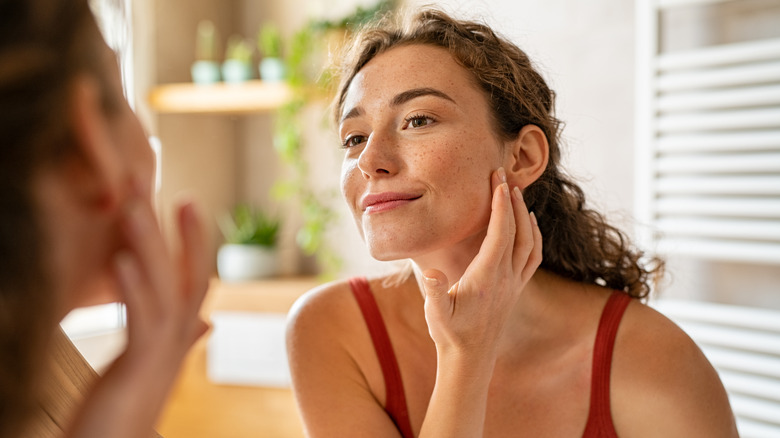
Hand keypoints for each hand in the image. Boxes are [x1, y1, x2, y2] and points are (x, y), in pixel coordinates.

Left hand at [66, 179, 209, 437]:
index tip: (186, 199)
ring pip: (163, 289)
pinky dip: (134, 287)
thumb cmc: (124, 412)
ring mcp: (162, 354)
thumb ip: (179, 337)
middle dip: (172, 228)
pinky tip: (123, 258)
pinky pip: (141, 321)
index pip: (192, 278)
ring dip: (149, 245)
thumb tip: (205, 320)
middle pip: (182, 274)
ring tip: (133, 205)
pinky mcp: (139, 368)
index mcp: (175, 335)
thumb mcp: (152, 364)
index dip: (193, 239)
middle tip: (154, 183)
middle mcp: (176, 341)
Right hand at [421, 167, 541, 357]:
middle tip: (503, 175)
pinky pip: (533, 256)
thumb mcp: (436, 314)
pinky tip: (529, 225)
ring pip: (530, 242)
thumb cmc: (450, 334)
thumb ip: (435, 292)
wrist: (470, 359)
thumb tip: (432, 273)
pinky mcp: (516, 289)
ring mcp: (514, 283)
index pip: (500, 233)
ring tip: (515, 193)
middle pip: (518, 231)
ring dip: (525, 215)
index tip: (496, 180)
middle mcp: (506, 277)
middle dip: (511, 200)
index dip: (500, 204)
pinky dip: (534, 235)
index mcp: (488, 277)